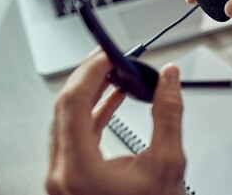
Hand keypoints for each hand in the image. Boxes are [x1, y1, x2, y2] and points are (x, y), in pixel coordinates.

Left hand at [46, 48, 185, 194]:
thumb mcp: (167, 163)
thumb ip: (168, 114)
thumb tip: (169, 78)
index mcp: (78, 169)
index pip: (73, 102)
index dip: (90, 70)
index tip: (107, 53)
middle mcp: (61, 173)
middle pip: (64, 107)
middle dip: (88, 75)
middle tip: (109, 57)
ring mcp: (61, 177)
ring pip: (65, 119)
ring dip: (89, 92)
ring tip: (113, 72)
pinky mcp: (69, 177)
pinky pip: (74, 134)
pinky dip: (92, 112)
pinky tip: (111, 97)